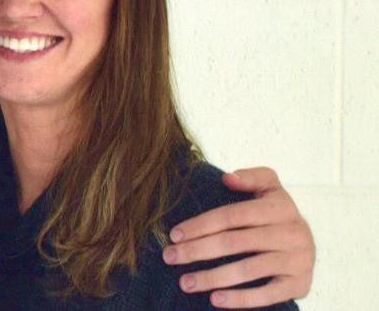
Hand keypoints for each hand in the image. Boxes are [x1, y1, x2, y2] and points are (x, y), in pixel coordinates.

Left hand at [163, 167, 313, 307]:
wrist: (308, 245)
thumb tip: (228, 178)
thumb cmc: (275, 215)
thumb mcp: (269, 188)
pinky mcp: (300, 284)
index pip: (233, 215)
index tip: (175, 235)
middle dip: (198, 251)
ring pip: (248, 270)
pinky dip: (241, 299)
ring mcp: (298, 260)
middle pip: (235, 242)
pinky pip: (268, 294)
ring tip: (185, 283)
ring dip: (212, 277)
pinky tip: (215, 299)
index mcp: (281, 206)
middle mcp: (293, 232)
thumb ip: (251, 178)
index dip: (201, 224)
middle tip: (170, 258)